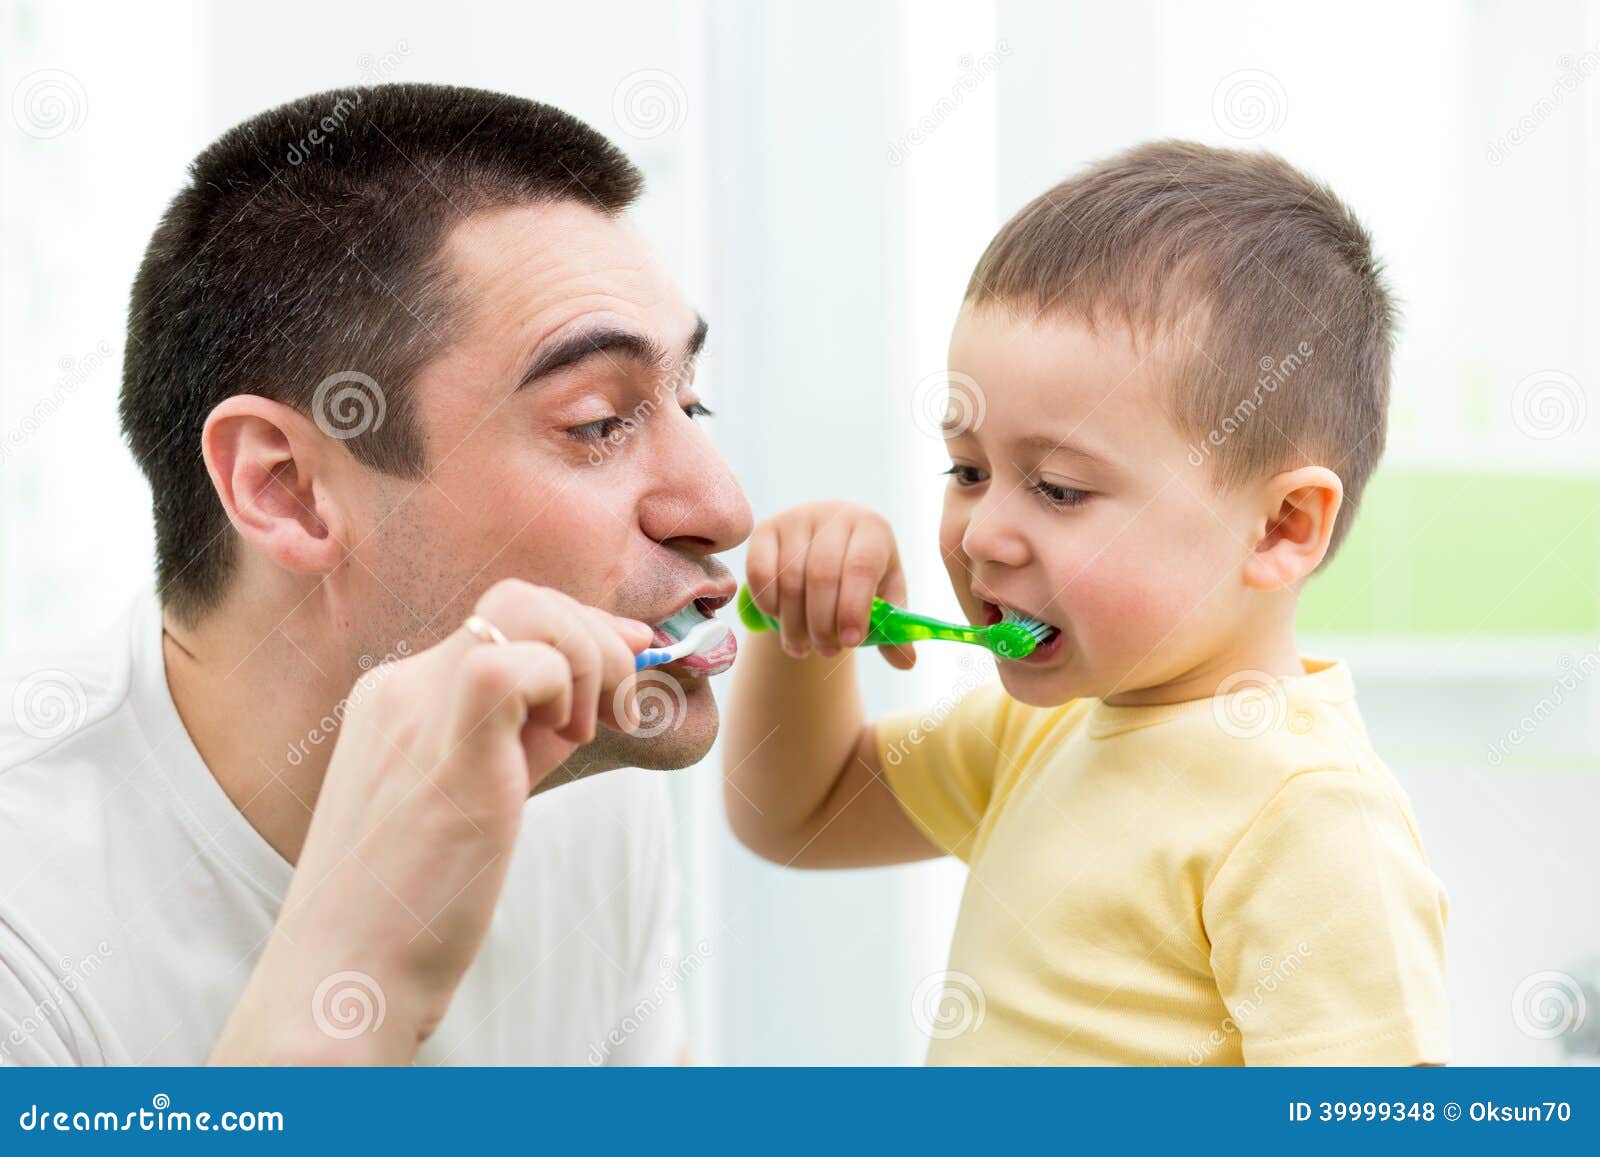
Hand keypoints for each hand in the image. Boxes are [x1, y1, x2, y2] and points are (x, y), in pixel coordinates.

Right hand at [212, 579, 651, 1063]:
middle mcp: (402, 686)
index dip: (582, 633)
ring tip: (586, 735)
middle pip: (522, 598)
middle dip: (596, 637)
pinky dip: (565, 687)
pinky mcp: (448, 744)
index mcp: (399, 696)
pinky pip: (518, 661)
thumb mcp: (471, 796)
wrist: (345, 973)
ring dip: (589, 660)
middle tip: (618, 710)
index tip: (630, 660)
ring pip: (527, 608)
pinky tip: (566, 744)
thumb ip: (520, 739)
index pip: (505, 618)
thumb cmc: (410, 905)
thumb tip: (596, 696)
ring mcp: (418, 707)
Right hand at [744, 500, 914, 668]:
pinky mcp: (765, 529)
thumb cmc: (861, 579)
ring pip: (790, 579)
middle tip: (827, 652)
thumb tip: (906, 662)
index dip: (854, 607)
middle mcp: (835, 515)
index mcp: (873, 529)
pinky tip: (779, 621)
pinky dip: (768, 604)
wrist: (824, 551)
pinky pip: (760, 573)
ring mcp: (797, 518)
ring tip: (803, 648)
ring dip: (794, 623)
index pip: (861, 566)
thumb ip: (893, 629)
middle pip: (822, 575)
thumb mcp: (883, 598)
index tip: (850, 642)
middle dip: (822, 624)